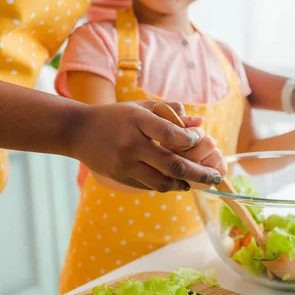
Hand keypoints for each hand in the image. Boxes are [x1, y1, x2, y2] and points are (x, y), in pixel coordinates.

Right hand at [70, 101, 223, 191]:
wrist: (78, 131)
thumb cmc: (116, 117)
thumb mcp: (142, 108)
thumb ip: (172, 112)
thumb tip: (200, 123)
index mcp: (138, 121)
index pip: (172, 134)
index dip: (191, 140)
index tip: (201, 141)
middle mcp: (132, 144)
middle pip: (173, 164)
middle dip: (199, 173)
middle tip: (215, 178)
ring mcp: (125, 163)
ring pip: (163, 181)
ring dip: (183, 184)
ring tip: (195, 181)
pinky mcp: (121, 177)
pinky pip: (150, 186)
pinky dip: (166, 186)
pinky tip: (176, 182)